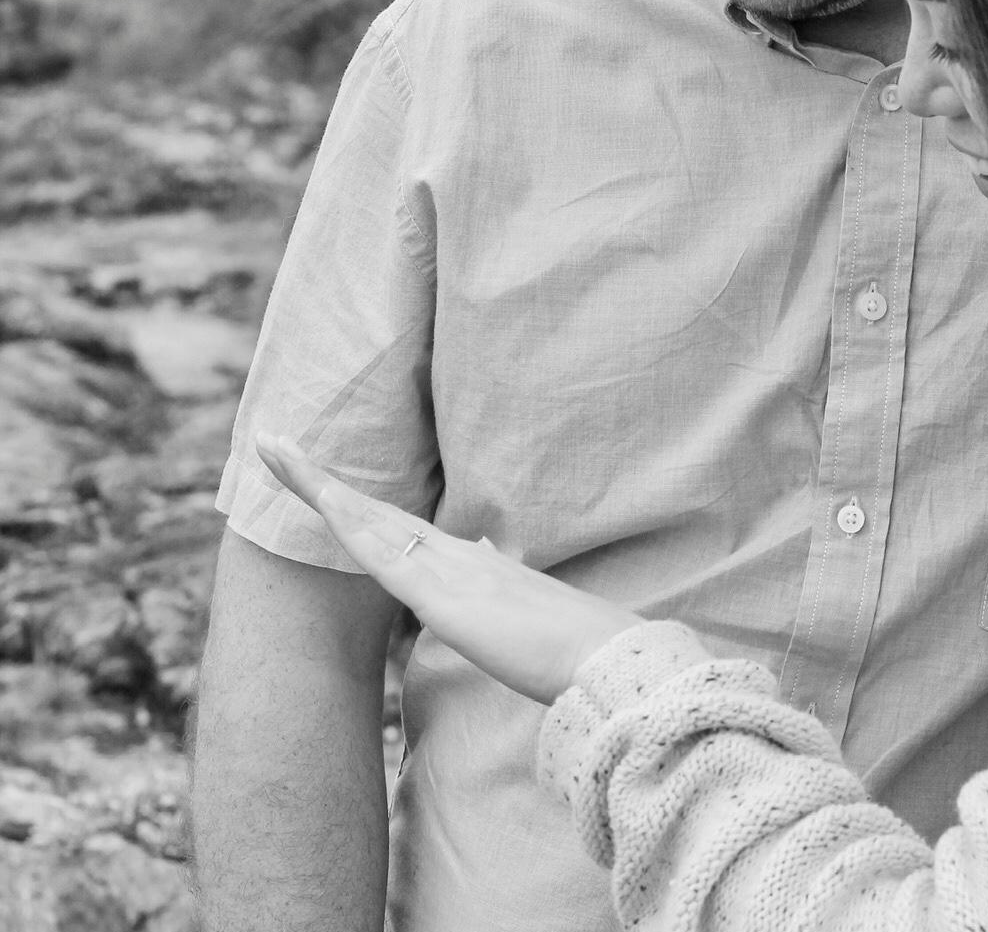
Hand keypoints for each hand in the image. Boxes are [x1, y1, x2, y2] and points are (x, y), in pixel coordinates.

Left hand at [254, 432, 644, 704]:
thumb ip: (503, 598)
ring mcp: (446, 568)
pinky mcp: (440, 593)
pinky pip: (378, 548)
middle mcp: (454, 553)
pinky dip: (343, 518)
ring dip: (315, 483)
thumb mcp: (524, 623)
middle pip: (372, 507)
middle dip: (319, 477)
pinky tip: (315, 494)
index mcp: (471, 563)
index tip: (321, 482)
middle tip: (272, 441)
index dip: (356, 503)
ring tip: (272, 449)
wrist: (601, 660)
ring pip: (365, 516)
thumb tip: (492, 568)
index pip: (398, 526)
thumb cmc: (570, 652)